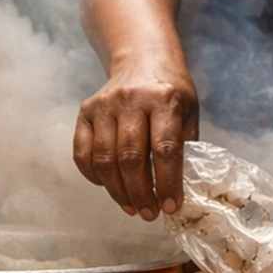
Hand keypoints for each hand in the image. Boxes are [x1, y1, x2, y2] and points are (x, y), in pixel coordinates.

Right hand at [73, 59, 197, 219]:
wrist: (142, 59)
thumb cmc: (171, 92)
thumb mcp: (189, 112)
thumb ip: (185, 145)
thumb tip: (181, 189)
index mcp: (164, 100)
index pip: (165, 148)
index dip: (168, 182)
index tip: (171, 206)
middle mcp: (131, 100)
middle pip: (130, 157)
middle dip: (141, 193)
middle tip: (149, 214)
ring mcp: (104, 105)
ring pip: (104, 159)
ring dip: (118, 191)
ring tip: (132, 207)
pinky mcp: (85, 111)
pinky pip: (82, 153)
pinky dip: (94, 176)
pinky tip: (109, 188)